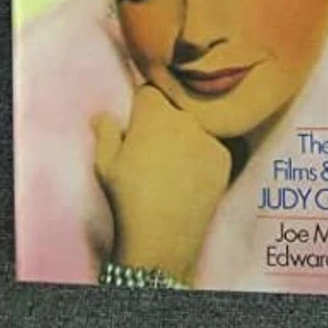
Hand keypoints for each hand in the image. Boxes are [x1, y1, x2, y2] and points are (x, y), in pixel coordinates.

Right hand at [92, 85, 230, 283]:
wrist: (163, 236)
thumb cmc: (127, 198)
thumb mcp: (105, 163)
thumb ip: (105, 131)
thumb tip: (104, 115)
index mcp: (153, 112)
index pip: (150, 92)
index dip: (143, 107)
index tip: (140, 125)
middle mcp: (184, 117)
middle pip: (175, 109)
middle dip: (165, 122)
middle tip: (156, 150)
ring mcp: (208, 135)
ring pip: (195, 128)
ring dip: (187, 138)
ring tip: (175, 168)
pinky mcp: (224, 156)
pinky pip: (212, 147)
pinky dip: (204, 158)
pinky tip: (192, 179)